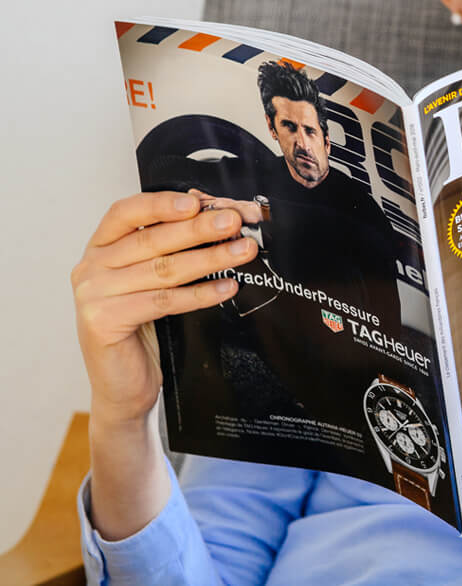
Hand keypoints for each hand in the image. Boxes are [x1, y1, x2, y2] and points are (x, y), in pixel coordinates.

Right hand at [72, 192, 257, 425]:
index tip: (197, 201)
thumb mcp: (151, 282)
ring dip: (210, 258)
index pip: (126, 212)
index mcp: (100, 248)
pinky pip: (164, 301)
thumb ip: (169, 250)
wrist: (123, 387)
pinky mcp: (104, 322)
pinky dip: (200, 294)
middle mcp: (91, 267)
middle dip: (198, 229)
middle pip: (151, 240)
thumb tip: (211, 215)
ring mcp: (94, 294)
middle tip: (233, 222)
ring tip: (243, 251)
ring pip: (163, 270)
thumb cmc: (142, 329)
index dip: (161, 203)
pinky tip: (227, 288)